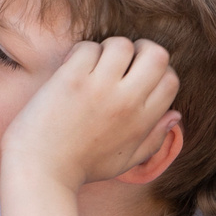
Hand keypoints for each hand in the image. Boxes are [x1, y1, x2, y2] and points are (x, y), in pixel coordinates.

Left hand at [1, 37, 179, 196]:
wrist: (40, 171)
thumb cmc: (81, 167)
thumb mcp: (125, 161)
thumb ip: (154, 139)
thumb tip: (175, 115)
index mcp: (142, 121)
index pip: (171, 79)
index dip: (158, 71)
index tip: (137, 75)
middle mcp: (126, 102)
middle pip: (157, 54)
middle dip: (142, 49)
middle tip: (121, 60)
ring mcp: (99, 88)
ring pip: (121, 44)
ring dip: (108, 48)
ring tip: (94, 63)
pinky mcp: (71, 79)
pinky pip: (88, 47)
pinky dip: (81, 52)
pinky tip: (71, 67)